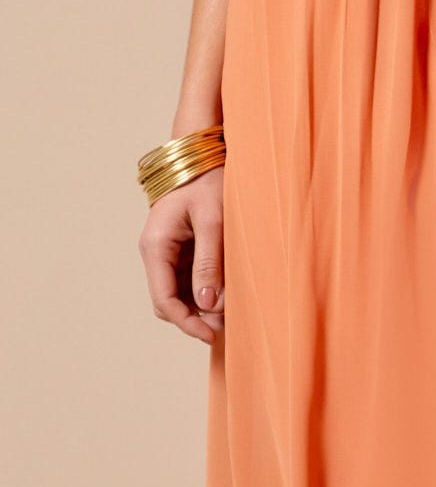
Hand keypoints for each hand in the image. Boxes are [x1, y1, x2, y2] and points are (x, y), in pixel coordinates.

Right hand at [138, 164, 224, 344]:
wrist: (202, 152)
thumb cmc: (208, 181)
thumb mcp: (213, 220)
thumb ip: (209, 261)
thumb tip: (206, 302)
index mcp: (156, 247)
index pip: (164, 300)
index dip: (186, 322)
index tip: (211, 335)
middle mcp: (156, 251)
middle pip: (169, 300)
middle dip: (194, 316)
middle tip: (224, 327)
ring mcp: (166, 250)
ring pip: (178, 290)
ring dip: (200, 304)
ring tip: (229, 313)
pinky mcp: (179, 246)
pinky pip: (187, 276)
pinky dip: (203, 287)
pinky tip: (224, 292)